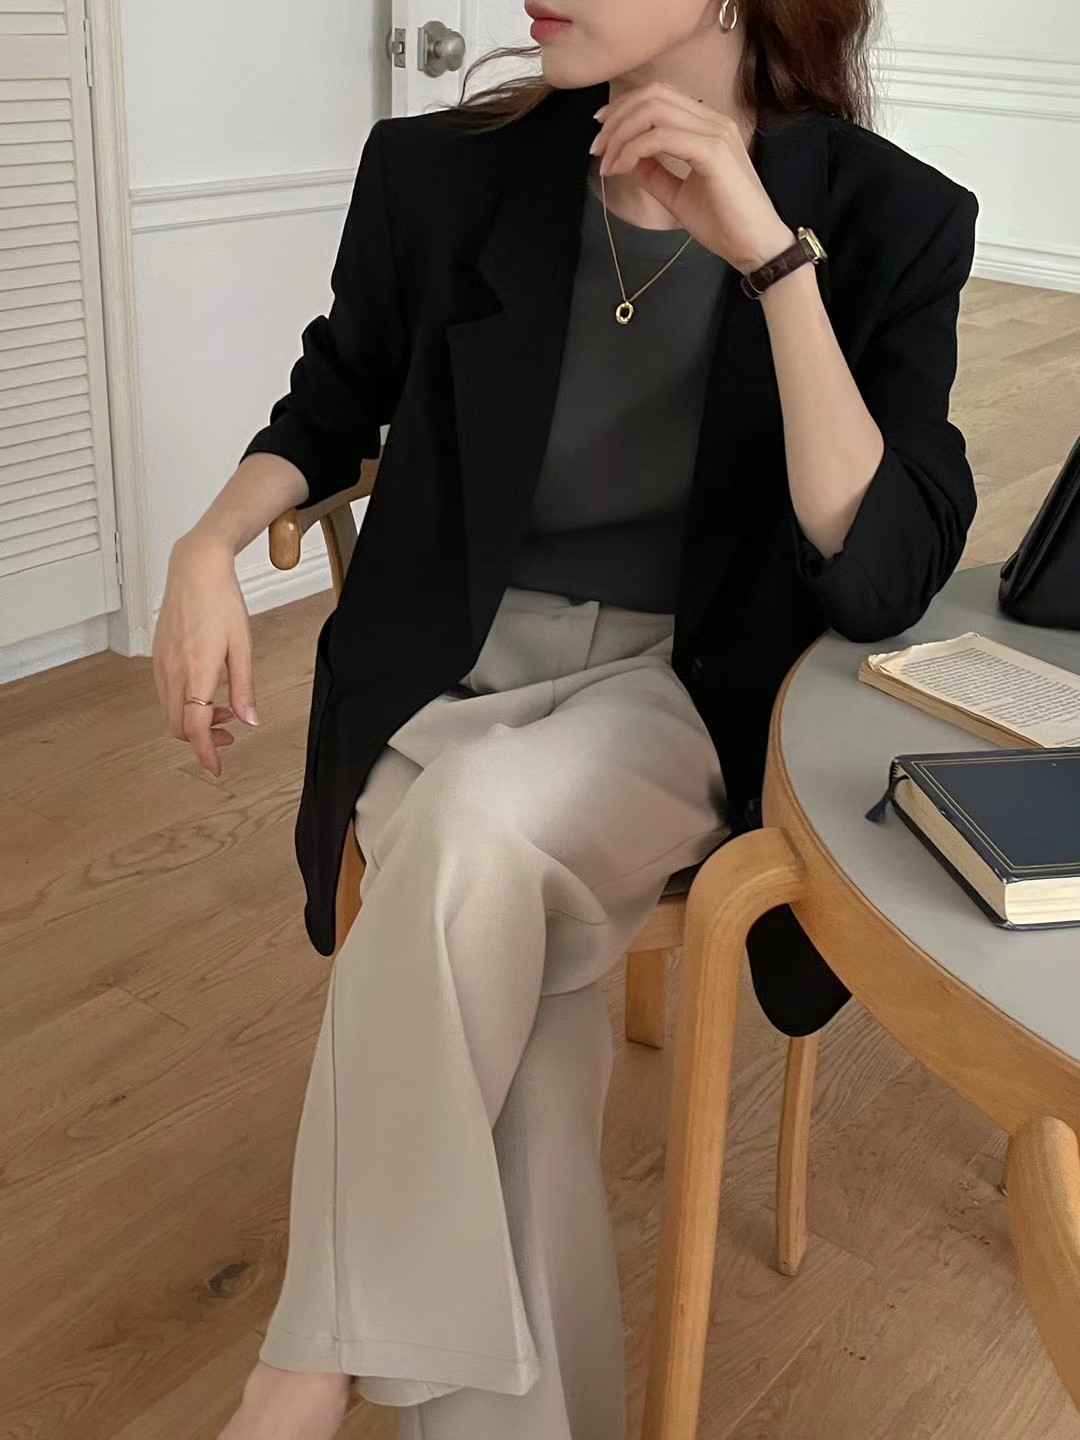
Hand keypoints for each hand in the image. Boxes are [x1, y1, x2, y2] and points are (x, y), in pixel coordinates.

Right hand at [153, 531, 259, 777]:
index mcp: (197, 669)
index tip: (215, 768)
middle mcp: (173, 670)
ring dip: (194, 722)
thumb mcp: (243, 646)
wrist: (195, 568)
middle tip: (229, 736)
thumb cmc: (222, 601)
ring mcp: (161, 664)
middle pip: (179, 725)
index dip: (205, 752)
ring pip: (170, 712)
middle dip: (202, 739)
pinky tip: (206, 693)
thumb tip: (249, 720)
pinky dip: (185, 704)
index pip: (195, 726)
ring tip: (223, 713)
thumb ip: (244, 687)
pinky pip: (167, 694)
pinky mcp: (158, 657)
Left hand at [589, 81, 794, 273]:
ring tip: (607, 162)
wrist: (755, 247)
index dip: (624, 108)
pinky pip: (662, 138)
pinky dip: (635, 150)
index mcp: (707, 126)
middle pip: (653, 96)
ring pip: (654, 112)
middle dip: (616, 119)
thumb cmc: (723, 223)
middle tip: (597, 149)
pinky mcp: (712, 153)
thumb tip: (623, 158)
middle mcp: (713, 121)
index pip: (659, 96)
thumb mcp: (676, 193)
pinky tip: (623, 169)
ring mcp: (715, 134)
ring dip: (621, 135)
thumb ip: (652, 171)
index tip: (601, 134)